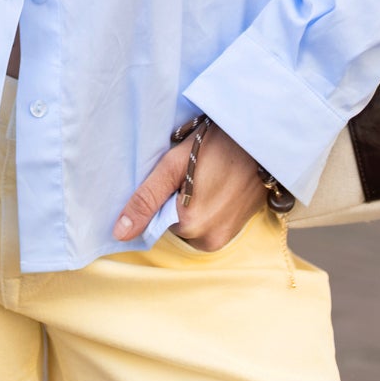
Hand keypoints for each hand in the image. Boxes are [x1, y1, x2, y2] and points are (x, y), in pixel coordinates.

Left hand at [112, 122, 267, 250]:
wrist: (260, 140)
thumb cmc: (216, 145)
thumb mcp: (173, 165)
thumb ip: (145, 200)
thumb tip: (119, 233)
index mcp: (189, 226)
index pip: (157, 219)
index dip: (162, 195)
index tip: (176, 175)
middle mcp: (209, 240)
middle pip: (175, 223)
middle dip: (178, 200)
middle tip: (192, 173)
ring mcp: (225, 238)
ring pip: (192, 224)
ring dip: (193, 204)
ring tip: (206, 178)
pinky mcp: (237, 232)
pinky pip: (210, 224)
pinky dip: (208, 207)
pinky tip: (216, 185)